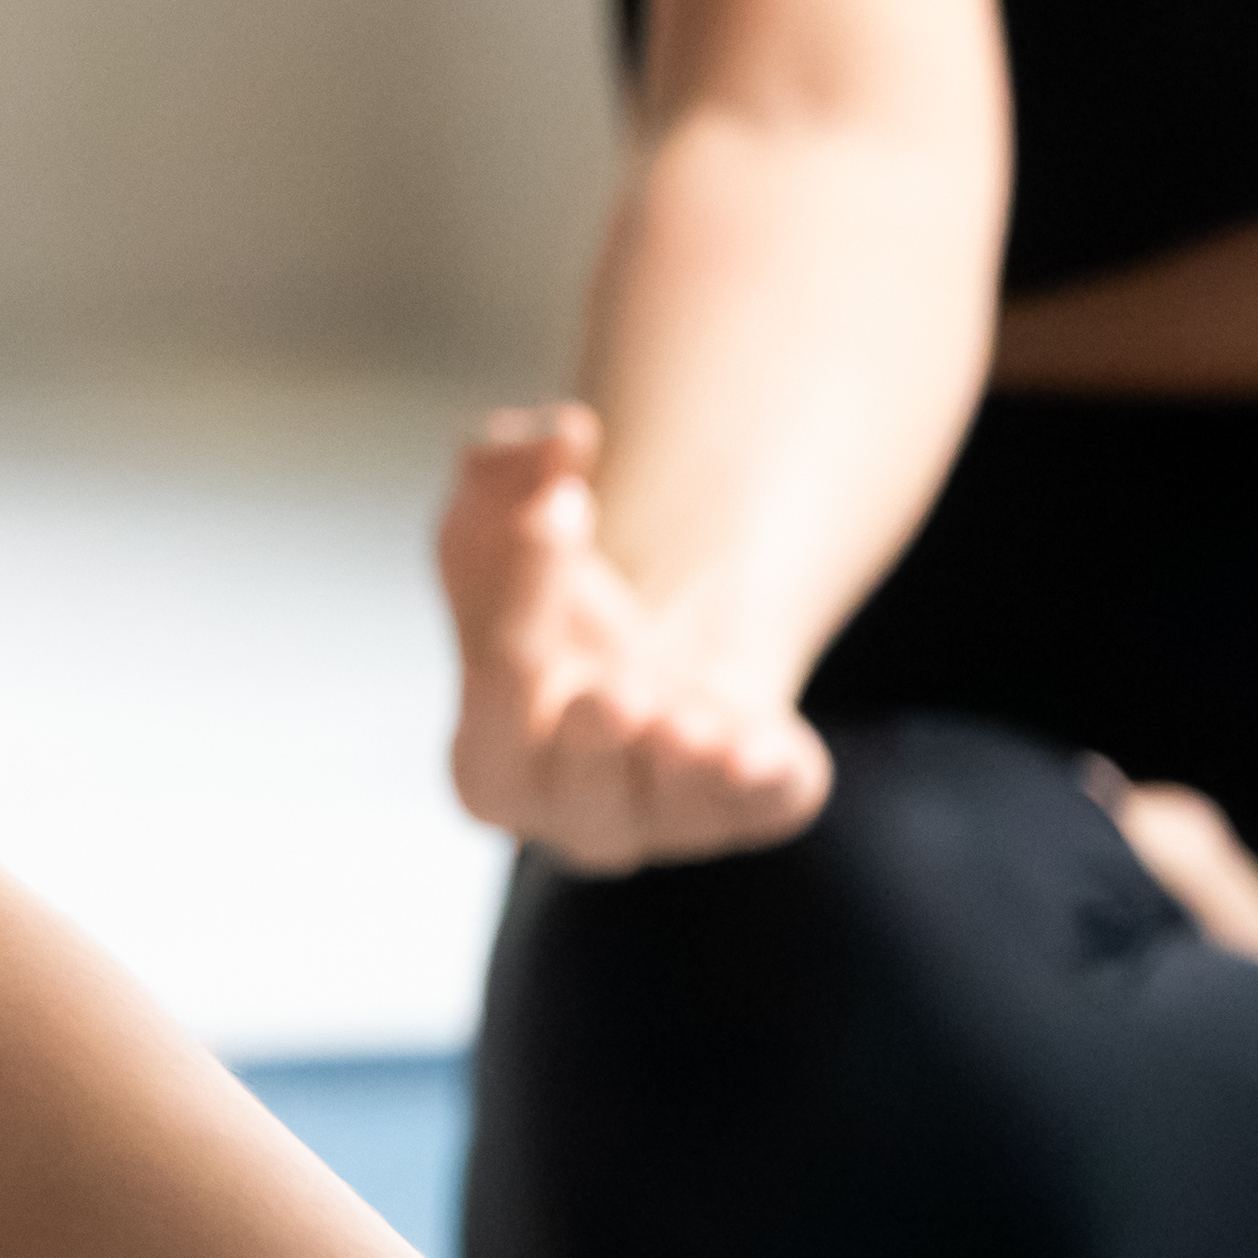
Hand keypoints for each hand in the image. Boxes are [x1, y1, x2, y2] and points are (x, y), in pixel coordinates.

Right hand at [439, 404, 831, 869]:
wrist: (657, 650)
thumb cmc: (553, 599)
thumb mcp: (502, 514)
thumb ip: (504, 466)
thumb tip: (562, 436)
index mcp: (487, 759)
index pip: (502, 672)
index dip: (527, 584)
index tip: (567, 498)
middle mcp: (571, 814)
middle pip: (579, 772)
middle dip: (598, 734)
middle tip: (618, 691)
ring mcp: (668, 821)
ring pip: (674, 807)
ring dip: (685, 762)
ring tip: (692, 723)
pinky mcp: (754, 808)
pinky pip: (765, 807)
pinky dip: (768, 778)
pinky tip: (770, 749)